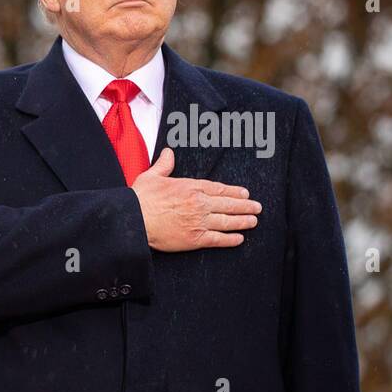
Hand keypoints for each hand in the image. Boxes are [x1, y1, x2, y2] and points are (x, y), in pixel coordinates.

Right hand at [130, 148, 262, 251]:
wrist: (134, 220)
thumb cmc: (141, 198)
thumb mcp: (152, 176)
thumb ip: (164, 165)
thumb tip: (168, 152)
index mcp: (191, 187)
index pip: (219, 189)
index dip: (234, 192)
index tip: (245, 193)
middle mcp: (199, 204)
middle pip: (228, 204)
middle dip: (245, 206)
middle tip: (257, 207)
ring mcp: (199, 222)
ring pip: (227, 221)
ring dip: (242, 221)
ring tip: (253, 221)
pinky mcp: (194, 238)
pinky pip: (217, 239)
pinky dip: (230, 239)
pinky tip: (239, 239)